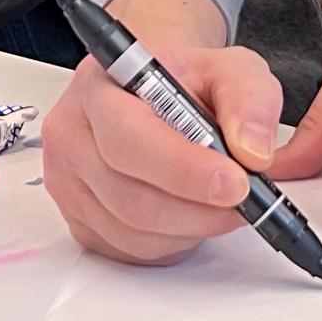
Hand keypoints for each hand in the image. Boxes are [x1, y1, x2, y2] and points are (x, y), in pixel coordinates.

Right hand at [42, 0, 284, 266]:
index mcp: (99, 85)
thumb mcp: (230, 69)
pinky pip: (129, 251)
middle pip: (128, 196)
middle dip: (198, 209)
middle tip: (243, 201)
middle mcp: (72, 134)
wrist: (158, 96)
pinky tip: (191, 214)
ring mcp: (68, 183)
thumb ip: (249, 100)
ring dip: (191, 229)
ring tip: (221, 204)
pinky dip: (172, 242)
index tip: (235, 182)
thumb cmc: (185, 83)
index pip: (129, 138)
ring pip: (132, 232)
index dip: (184, 170)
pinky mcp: (80, 221)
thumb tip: (253, 152)